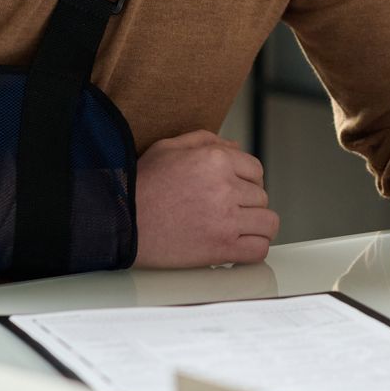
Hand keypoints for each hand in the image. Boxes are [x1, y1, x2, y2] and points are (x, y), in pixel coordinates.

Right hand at [133, 130, 278, 267]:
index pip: (256, 170)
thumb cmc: (140, 185)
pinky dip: (254, 249)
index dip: (246, 181)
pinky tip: (240, 247)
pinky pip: (259, 250)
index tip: (235, 191)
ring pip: (268, 222)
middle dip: (247, 203)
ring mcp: (225, 220)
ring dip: (256, 226)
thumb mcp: (168, 148)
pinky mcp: (221, 248)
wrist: (121, 222)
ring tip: (240, 229)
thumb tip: (236, 147)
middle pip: (261, 196)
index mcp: (215, 160)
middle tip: (228, 211)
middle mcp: (225, 187)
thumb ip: (206, 141)